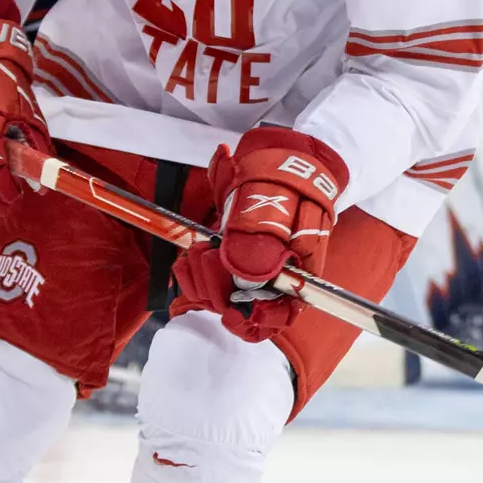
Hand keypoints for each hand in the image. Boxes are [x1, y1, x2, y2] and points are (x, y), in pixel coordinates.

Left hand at [172, 128, 347, 341]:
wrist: (286, 159)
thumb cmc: (291, 183)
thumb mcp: (281, 206)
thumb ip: (263, 241)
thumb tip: (245, 275)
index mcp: (295, 274)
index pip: (278, 316)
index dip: (254, 322)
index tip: (232, 313)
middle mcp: (271, 278)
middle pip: (242, 309)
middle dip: (217, 287)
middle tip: (208, 255)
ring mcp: (246, 269)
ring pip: (218, 297)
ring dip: (201, 279)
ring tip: (199, 250)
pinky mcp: (226, 259)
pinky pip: (203, 282)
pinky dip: (190, 275)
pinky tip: (187, 258)